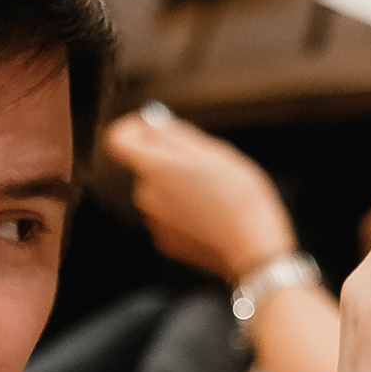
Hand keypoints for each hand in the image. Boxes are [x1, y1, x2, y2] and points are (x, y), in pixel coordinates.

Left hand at [102, 106, 298, 283]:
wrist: (252, 245)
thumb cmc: (238, 195)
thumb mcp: (213, 151)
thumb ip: (176, 135)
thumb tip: (153, 125)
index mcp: (154, 168)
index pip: (118, 140)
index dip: (133, 128)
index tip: (152, 127)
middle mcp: (146, 195)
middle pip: (145, 166)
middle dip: (168, 160)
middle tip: (204, 165)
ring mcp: (153, 222)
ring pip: (159, 192)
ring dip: (178, 187)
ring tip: (213, 194)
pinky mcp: (165, 243)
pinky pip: (168, 217)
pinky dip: (183, 212)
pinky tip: (210, 216)